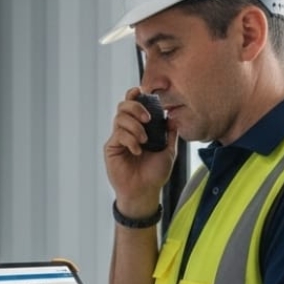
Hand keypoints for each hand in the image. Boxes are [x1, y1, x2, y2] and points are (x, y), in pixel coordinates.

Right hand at [104, 88, 177, 213]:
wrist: (144, 191)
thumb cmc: (154, 174)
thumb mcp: (168, 151)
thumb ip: (170, 134)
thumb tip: (172, 117)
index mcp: (139, 128)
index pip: (133, 106)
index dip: (135, 96)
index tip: (142, 92)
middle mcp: (127, 130)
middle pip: (123, 106)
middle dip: (136, 107)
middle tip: (148, 119)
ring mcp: (118, 139)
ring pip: (120, 118)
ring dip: (135, 126)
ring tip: (144, 140)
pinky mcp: (111, 148)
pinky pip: (118, 134)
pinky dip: (130, 140)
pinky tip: (137, 151)